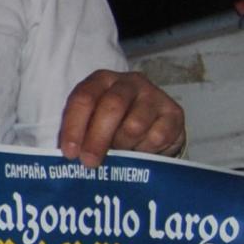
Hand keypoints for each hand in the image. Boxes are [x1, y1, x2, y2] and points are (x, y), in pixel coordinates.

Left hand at [57, 69, 184, 166]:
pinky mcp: (174, 112)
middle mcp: (128, 82)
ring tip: (119, 154)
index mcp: (101, 81)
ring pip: (134, 125)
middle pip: (111, 107)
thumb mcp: (91, 125)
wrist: (151, 128)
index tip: (70, 153)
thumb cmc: (113, 127)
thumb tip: (71, 157)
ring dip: (123, 146)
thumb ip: (80, 135)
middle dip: (97, 139)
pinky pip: (157, 136)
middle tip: (90, 162)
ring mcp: (153, 95)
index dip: (74, 127)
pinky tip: (140, 151)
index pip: (84, 98)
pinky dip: (145, 150)